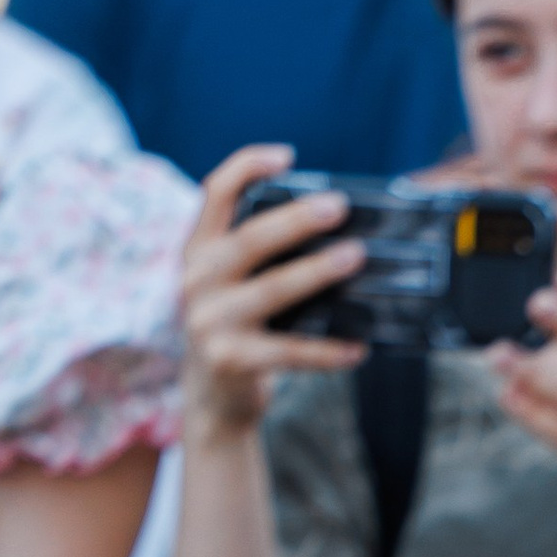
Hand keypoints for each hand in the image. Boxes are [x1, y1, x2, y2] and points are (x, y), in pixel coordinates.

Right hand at [181, 142, 363, 445]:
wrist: (213, 400)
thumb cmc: (239, 329)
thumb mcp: (234, 285)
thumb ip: (260, 257)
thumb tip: (334, 233)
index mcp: (199, 251)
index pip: (215, 194)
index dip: (247, 167)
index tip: (287, 156)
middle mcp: (197, 280)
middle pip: (250, 239)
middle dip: (296, 220)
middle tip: (339, 206)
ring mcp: (211, 321)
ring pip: (273, 290)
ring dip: (317, 272)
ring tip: (356, 257)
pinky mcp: (232, 361)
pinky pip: (291, 351)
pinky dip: (328, 349)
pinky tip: (359, 346)